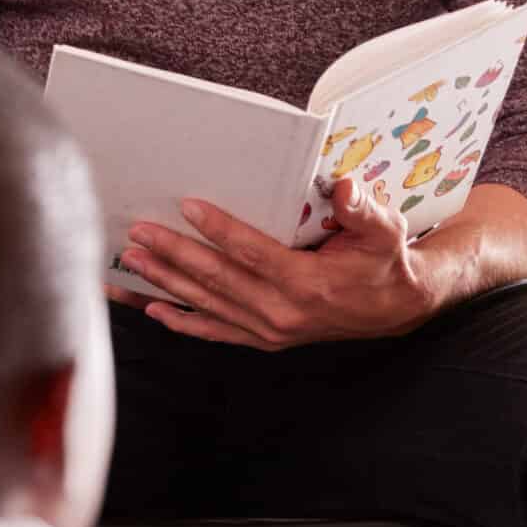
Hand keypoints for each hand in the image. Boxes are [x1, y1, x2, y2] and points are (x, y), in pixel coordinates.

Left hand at [118, 176, 443, 349]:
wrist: (395, 308)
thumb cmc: (383, 262)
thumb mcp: (385, 231)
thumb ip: (364, 210)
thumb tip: (343, 188)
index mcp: (308, 283)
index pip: (252, 253)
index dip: (219, 229)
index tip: (187, 206)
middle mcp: (283, 311)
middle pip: (217, 279)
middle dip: (174, 253)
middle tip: (139, 233)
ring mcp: (270, 330)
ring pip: (207, 305)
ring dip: (166, 283)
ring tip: (132, 263)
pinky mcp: (264, 338)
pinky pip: (214, 331)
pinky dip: (182, 321)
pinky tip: (153, 309)